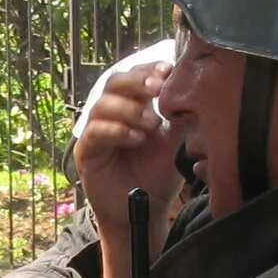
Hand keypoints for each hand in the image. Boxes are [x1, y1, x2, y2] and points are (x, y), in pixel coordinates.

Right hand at [73, 48, 183, 277]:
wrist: (145, 209)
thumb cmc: (157, 173)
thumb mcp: (175, 140)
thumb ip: (179, 114)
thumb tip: (193, 84)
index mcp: (133, 104)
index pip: (136, 76)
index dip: (149, 69)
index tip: (168, 69)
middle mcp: (111, 113)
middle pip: (115, 82)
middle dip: (137, 81)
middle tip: (157, 87)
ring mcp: (96, 131)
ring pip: (102, 105)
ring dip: (129, 109)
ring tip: (152, 124)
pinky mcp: (85, 152)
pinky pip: (94, 133)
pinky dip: (116, 131)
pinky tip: (136, 138)